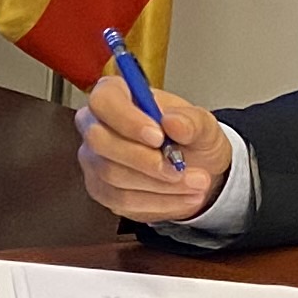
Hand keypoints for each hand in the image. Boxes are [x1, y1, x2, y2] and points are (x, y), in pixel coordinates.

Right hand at [75, 75, 231, 223]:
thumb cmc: (190, 138)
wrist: (194, 169)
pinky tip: (181, 197)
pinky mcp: (101, 189)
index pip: (104, 100)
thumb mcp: (203, 125)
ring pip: (113, 174)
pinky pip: (121, 199)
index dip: (127, 119)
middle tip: (178, 168)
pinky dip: (157, 201)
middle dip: (143, 159)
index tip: (158, 137)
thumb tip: (174, 122)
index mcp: (117, 95)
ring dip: (158, 184)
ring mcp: (94, 159)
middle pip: (100, 141)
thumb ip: (192, 122)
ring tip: (193, 183)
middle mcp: (96, 125)